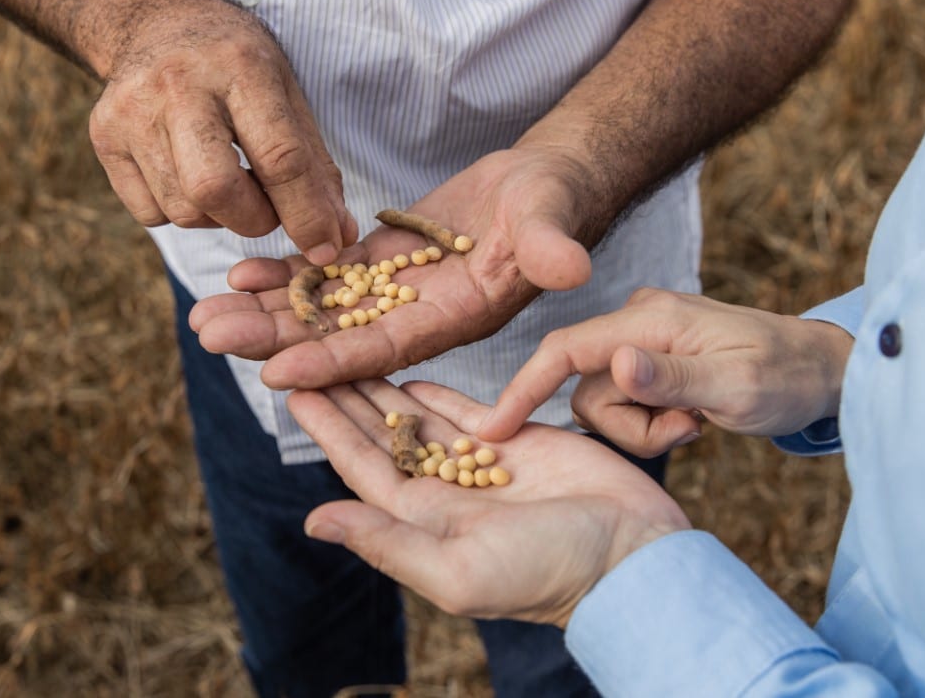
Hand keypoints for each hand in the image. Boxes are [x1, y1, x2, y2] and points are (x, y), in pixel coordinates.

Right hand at [88, 0, 356, 264]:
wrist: (155, 20)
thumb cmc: (235, 62)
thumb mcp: (287, 92)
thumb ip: (316, 166)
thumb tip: (337, 235)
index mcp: (241, 66)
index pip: (279, 157)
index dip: (306, 213)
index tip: (326, 247)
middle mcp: (178, 86)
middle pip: (214, 190)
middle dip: (253, 220)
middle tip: (267, 209)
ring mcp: (132, 111)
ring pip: (183, 210)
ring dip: (218, 216)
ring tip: (228, 179)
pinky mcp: (103, 136)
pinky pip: (150, 214)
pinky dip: (181, 211)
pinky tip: (189, 174)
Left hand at [189, 146, 602, 388]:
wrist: (542, 184)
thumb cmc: (554, 204)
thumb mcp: (552, 223)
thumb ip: (552, 249)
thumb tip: (570, 267)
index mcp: (454, 319)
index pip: (386, 348)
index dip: (333, 361)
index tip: (276, 370)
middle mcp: (417, 316)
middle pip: (334, 336)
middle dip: (272, 338)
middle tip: (208, 337)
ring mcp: (395, 291)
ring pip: (320, 309)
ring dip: (264, 313)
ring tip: (202, 316)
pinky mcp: (382, 261)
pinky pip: (325, 274)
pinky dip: (284, 275)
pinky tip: (238, 273)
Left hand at [290, 379, 690, 627]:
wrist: (632, 556)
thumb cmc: (547, 574)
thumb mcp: (458, 570)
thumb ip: (387, 542)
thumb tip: (314, 520)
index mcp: (423, 523)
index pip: (361, 467)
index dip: (327, 429)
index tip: (292, 389)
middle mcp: (444, 492)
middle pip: (382, 436)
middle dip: (346, 397)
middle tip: (309, 353)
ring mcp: (480, 465)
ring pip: (419, 417)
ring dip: (383, 387)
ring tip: (348, 349)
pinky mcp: (519, 441)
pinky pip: (465, 410)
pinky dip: (436, 391)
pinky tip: (407, 371)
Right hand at [479, 288, 853, 455]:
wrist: (822, 369)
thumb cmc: (786, 377)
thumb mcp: (736, 388)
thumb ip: (671, 378)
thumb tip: (615, 365)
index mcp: (651, 321)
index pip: (565, 350)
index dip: (524, 387)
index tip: (492, 428)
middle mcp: (637, 322)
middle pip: (585, 391)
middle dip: (629, 427)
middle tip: (689, 431)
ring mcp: (642, 340)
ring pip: (604, 402)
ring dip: (645, 427)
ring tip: (698, 423)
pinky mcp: (649, 359)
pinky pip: (625, 402)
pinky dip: (654, 421)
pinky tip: (696, 416)